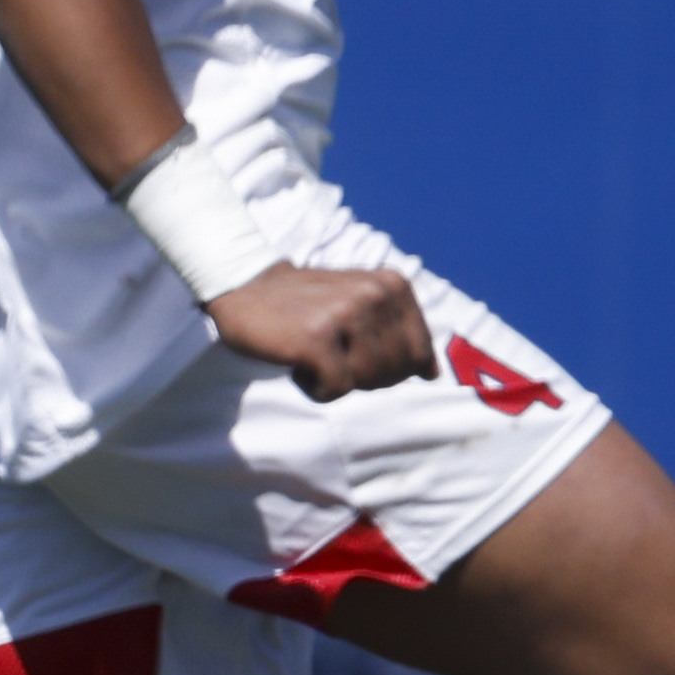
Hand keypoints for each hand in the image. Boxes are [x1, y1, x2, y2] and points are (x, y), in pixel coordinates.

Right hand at [206, 261, 434, 400]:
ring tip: (313, 352)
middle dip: (363, 375)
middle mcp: (375, 294)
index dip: (388, 367)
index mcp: (393, 285)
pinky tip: (297, 363)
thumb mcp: (361, 304)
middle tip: (330, 350)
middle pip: (395, 373)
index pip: (420, 354)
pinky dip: (315, 388)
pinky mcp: (316, 338)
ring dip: (337, 379)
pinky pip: (337, 390)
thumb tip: (432, 373)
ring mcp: (346, 314)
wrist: (243, 287)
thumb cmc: (305, 304)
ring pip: (368, 381)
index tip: (352, 347)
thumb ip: (399, 331)